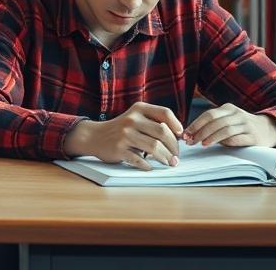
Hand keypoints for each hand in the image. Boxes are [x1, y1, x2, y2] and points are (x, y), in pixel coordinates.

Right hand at [63, 102, 184, 170]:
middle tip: (176, 156)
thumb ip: (153, 121)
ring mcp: (125, 134)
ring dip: (165, 158)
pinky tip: (150, 166)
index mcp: (139, 109)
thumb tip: (178, 136)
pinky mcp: (119, 149)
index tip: (181, 136)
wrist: (94, 136)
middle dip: (173, 147)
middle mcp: (132, 119)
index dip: (176, 124)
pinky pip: (140, 159)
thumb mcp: (135, 117)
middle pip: (162, 132)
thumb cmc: (121, 128)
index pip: (164, 113)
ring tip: (169, 163)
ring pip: (154, 147)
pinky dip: (148, 165)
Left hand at [182, 103, 275, 147]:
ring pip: (224, 129)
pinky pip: (236, 138)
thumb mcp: (229, 120)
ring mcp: (246, 125)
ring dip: (211, 137)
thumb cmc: (242, 127)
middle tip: (190, 141)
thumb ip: (214, 124)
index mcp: (229, 108)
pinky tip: (216, 145)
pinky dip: (224, 142)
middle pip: (215, 121)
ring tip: (201, 144)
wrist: (269, 130)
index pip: (209, 114)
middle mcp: (237, 114)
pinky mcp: (253, 137)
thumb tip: (191, 134)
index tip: (185, 134)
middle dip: (200, 131)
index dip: (195, 124)